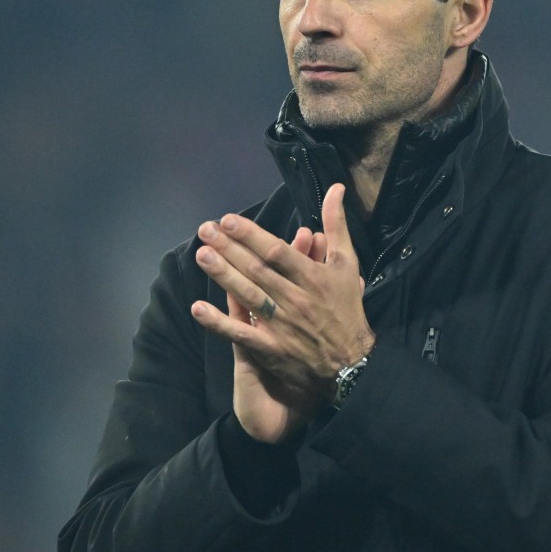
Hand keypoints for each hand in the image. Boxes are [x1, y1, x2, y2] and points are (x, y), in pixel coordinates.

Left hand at [190, 184, 375, 442]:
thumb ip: (337, 226)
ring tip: (202, 255)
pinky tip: (198, 308)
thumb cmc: (346, 309)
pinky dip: (219, 322)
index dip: (252, 235)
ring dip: (223, 276)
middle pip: (258, 271)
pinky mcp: (272, 349)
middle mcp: (296, 299)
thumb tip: (335, 188)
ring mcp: (282, 325)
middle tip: (205, 230)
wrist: (353, 363)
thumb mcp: (347, 265)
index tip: (229, 220)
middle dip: (230, 249)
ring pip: (248, 296)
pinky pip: (242, 334)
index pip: (277, 252)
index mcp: (313, 277)